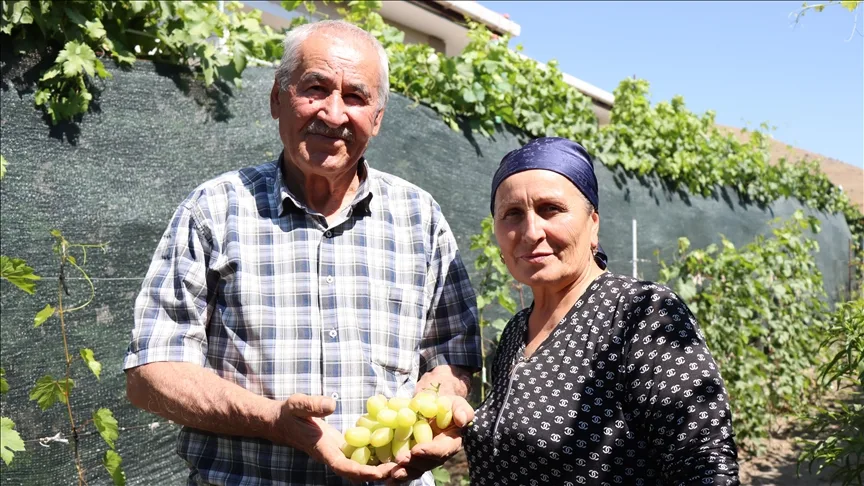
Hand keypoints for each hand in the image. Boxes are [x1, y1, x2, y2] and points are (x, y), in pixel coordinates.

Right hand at [272, 394, 395, 482]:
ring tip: (405, 461)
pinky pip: (363, 455)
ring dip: (382, 466)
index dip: (361, 471)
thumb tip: (332, 404)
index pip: (343, 467)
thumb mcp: (297, 404)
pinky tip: (396, 448)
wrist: (283, 421)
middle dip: (379, 473)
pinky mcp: (345, 446)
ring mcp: (340, 452)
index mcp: (324, 450)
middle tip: (402, 468)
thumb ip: (313, 405)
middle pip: (358, 472)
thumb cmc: (289, 412)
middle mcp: (334, 455)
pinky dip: (378, 455)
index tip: (380, 473)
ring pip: (363, 466)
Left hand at [387, 396, 473, 483]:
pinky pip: (400, 468)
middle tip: (400, 461)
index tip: (417, 449)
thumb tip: (462, 420)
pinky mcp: (409, 458)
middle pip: (425, 465)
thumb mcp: (457, 403)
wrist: (433, 406)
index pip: (442, 451)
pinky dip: (390, 473)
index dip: (430, 452)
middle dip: (412, 464)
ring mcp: (421, 459)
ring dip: (400, 472)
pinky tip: (378, 476)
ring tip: (389, 473)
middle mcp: (436, 456)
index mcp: (450, 444)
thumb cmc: (447, 404)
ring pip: (412, 470)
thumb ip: (462, 410)